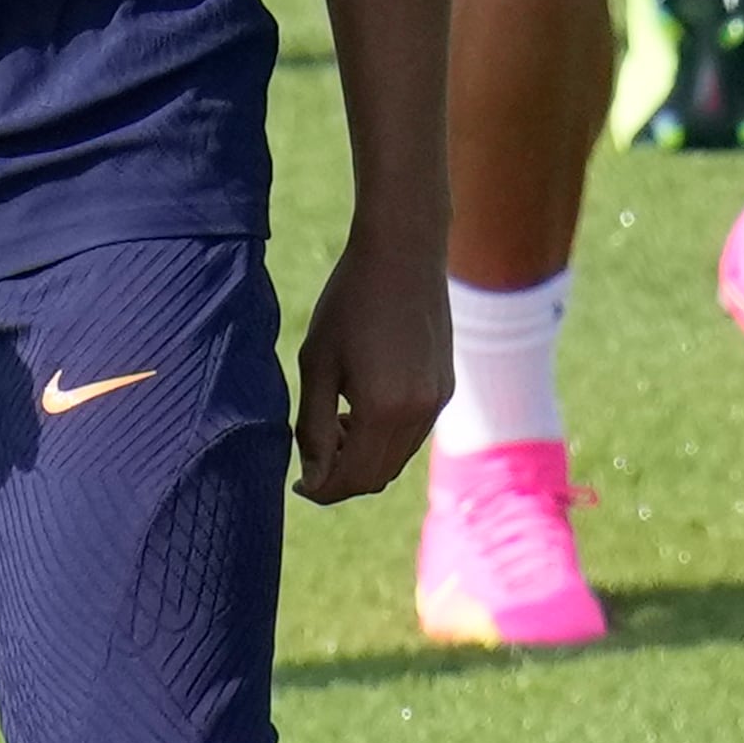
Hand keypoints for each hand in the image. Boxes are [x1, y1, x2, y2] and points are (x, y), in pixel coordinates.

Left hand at [289, 241, 447, 503]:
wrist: (404, 253)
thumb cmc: (349, 302)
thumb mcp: (317, 364)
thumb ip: (311, 426)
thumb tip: (312, 476)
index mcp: (383, 409)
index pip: (351, 478)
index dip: (321, 489)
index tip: (297, 484)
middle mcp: (419, 413)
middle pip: (377, 477)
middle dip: (341, 478)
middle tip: (311, 458)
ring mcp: (437, 402)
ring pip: (396, 459)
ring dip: (363, 458)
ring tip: (333, 422)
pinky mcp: (446, 388)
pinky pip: (412, 435)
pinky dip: (384, 438)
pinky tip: (361, 406)